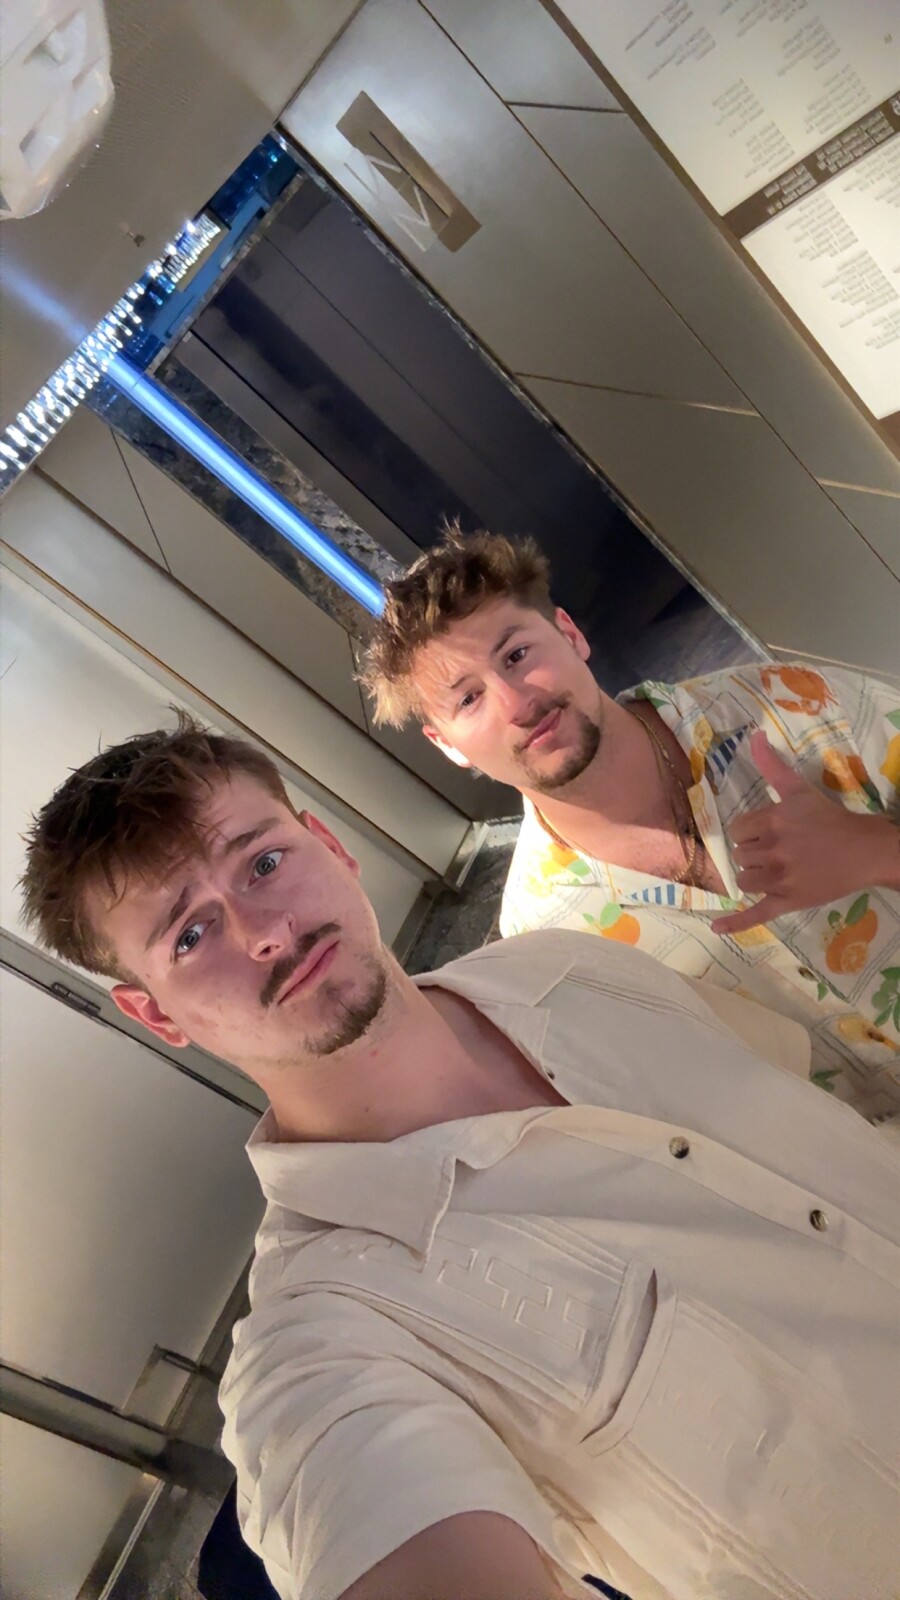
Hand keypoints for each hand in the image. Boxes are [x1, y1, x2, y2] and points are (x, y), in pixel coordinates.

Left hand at [711, 730, 898, 934]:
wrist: (865, 851)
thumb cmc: (830, 819)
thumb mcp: (800, 789)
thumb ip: (773, 766)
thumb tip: (754, 736)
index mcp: (774, 822)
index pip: (738, 830)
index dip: (750, 831)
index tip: (770, 832)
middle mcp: (774, 850)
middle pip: (741, 855)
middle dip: (755, 852)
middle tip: (782, 849)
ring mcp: (781, 880)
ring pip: (745, 880)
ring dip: (755, 875)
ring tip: (777, 869)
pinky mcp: (789, 902)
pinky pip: (757, 914)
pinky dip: (736, 924)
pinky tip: (716, 929)